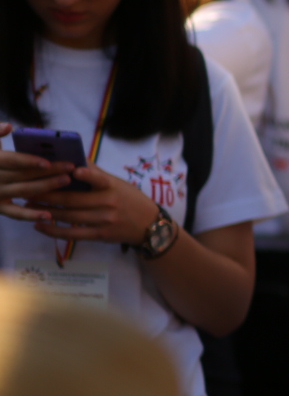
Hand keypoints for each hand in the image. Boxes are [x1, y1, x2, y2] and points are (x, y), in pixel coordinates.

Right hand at [0, 123, 86, 224]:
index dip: (28, 161)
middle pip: (23, 175)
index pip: (11, 160)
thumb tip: (9, 126)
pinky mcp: (0, 207)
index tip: (47, 162)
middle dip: (47, 172)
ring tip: (67, 181)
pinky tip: (50, 214)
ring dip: (46, 187)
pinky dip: (31, 215)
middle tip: (70, 167)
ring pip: (24, 191)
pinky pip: (16, 213)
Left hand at [12, 158, 161, 247]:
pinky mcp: (100, 235)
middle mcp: (109, 203)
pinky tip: (40, 226)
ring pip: (69, 216)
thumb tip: (75, 160)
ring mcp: (104, 220)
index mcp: (113, 187)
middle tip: (30, 190)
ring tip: (30, 205)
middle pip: (74, 199)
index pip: (100, 179)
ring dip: (47, 211)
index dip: (87, 175)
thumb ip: (97, 174)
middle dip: (49, 195)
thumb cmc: (131, 200)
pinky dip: (54, 231)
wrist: (151, 226)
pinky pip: (73, 234)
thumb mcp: (119, 184)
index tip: (72, 170)